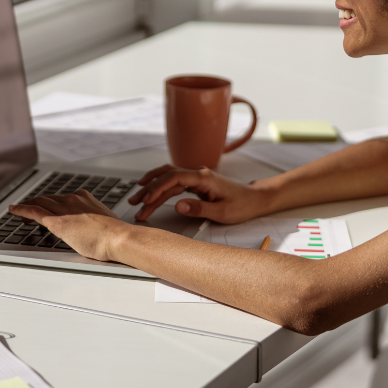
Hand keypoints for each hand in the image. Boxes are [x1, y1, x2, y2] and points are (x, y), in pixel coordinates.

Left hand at [8, 191, 125, 261]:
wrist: (118, 237)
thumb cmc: (115, 235)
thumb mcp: (103, 223)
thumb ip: (94, 222)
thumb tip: (93, 229)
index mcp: (85, 198)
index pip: (62, 198)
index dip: (51, 202)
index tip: (47, 206)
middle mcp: (73, 199)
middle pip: (48, 199)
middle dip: (37, 203)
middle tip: (29, 211)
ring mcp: (64, 208)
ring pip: (39, 203)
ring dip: (27, 206)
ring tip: (19, 212)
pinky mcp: (57, 221)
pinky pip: (33, 211)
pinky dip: (21, 209)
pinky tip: (13, 209)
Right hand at [129, 164, 268, 223]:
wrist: (253, 199)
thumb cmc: (241, 205)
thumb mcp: (222, 212)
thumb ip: (199, 208)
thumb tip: (178, 205)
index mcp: (204, 178)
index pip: (175, 177)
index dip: (158, 188)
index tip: (147, 200)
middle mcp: (198, 174)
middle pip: (167, 176)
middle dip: (148, 189)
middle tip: (134, 203)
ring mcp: (196, 178)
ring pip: (168, 180)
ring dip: (152, 189)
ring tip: (137, 202)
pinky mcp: (195, 184)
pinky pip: (173, 185)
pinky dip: (160, 191)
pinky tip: (150, 197)